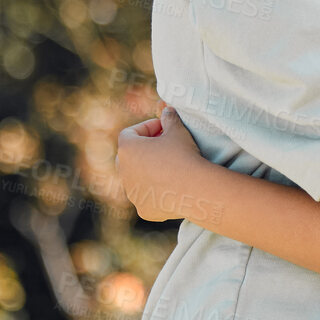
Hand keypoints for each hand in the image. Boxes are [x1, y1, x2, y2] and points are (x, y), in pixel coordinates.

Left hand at [116, 106, 204, 221]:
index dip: (147, 128)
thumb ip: (169, 118)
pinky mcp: (143, 209)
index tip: (163, 127)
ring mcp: (132, 193)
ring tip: (169, 167)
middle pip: (128, 157)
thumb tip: (167, 109)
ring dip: (148, 171)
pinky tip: (171, 187)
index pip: (129, 133)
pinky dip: (155, 192)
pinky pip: (146, 197)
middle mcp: (123, 172)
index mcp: (127, 149)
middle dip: (144, 150)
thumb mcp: (178, 130)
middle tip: (164, 146)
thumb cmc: (184, 155)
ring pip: (136, 179)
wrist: (195, 189)